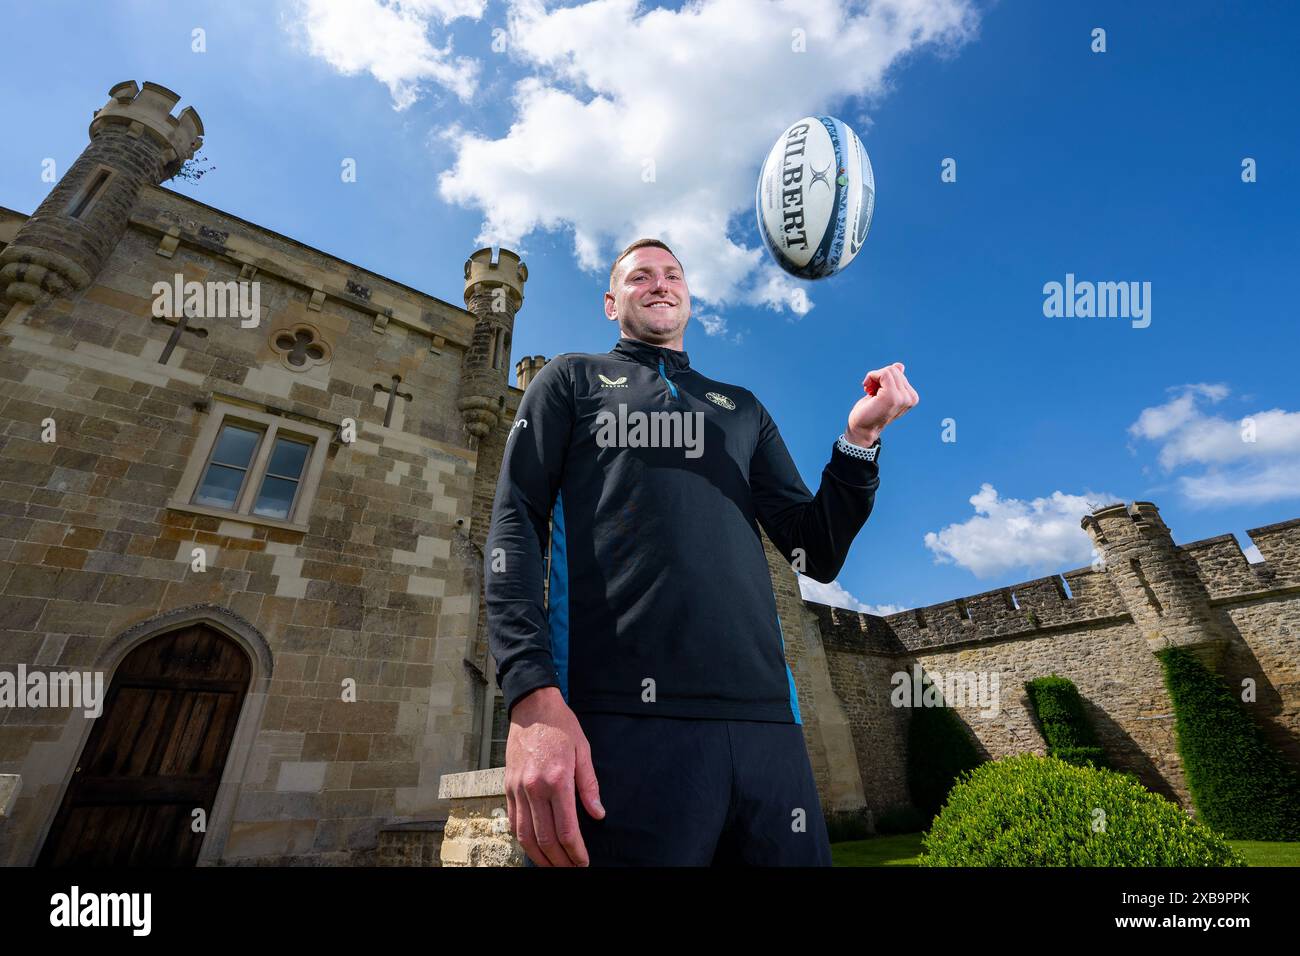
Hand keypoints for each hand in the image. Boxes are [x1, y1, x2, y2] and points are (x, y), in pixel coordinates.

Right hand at [504, 686, 604, 865]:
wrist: (532, 707)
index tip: (583, 862)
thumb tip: (598, 813)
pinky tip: (534, 847)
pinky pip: (513, 822)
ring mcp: (517, 788)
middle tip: (571, 869)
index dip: (575, 851)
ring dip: (539, 856)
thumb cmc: (561, 726)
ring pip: (525, 835)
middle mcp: (534, 788)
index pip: (566, 829)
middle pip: (545, 838)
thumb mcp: (584, 751)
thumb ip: (589, 785)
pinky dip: (523, 840)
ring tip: (553, 866)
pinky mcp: (507, 786)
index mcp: (557, 780)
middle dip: (559, 860)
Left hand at [847, 362, 917, 444]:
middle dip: (878, 377)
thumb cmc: (871, 410)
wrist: (862, 428)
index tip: (877, 391)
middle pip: (894, 369)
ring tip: (871, 392)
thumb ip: (894, 379)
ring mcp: (902, 398)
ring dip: (874, 378)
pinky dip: (872, 377)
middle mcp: (910, 398)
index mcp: (911, 397)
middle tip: (872, 392)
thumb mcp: (883, 391)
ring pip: (889, 370)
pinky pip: (884, 373)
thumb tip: (900, 366)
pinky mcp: (892, 396)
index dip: (883, 377)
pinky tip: (868, 390)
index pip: (898, 371)